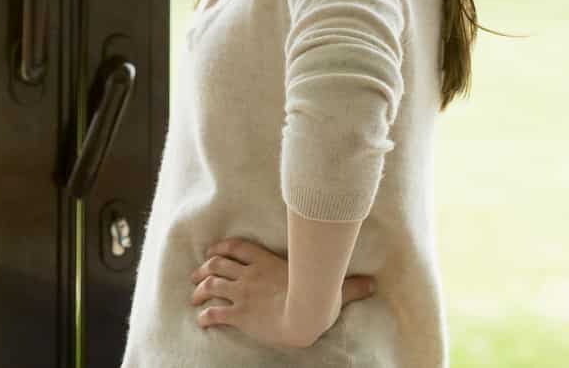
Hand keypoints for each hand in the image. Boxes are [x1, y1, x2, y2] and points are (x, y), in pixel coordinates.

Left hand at [190, 238, 374, 349]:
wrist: (303, 317)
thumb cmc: (317, 300)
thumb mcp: (332, 288)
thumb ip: (351, 285)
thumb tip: (374, 284)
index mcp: (266, 263)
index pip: (237, 247)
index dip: (222, 247)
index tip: (213, 251)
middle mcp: (249, 274)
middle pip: (218, 264)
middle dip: (204, 269)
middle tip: (196, 276)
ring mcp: (241, 293)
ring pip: (211, 285)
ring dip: (199, 290)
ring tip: (193, 297)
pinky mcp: (237, 313)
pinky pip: (214, 312)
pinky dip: (204, 315)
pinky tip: (201, 320)